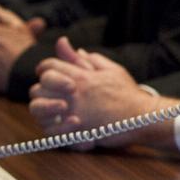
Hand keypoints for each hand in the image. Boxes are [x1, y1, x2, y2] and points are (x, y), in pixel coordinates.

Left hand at [29, 37, 164, 146]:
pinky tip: (62, 124)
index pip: (49, 66)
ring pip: (38, 108)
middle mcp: (74, 93)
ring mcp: (73, 112)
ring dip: (43, 109)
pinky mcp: (75, 131)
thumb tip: (73, 48)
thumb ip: (90, 59)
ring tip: (54, 111)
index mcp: (82, 76)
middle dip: (42, 90)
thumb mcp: (113, 70)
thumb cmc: (128, 93)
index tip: (48, 74)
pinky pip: (50, 130)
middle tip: (52, 95)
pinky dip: (52, 127)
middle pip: (38, 87)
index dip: (45, 68)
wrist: (142, 117)